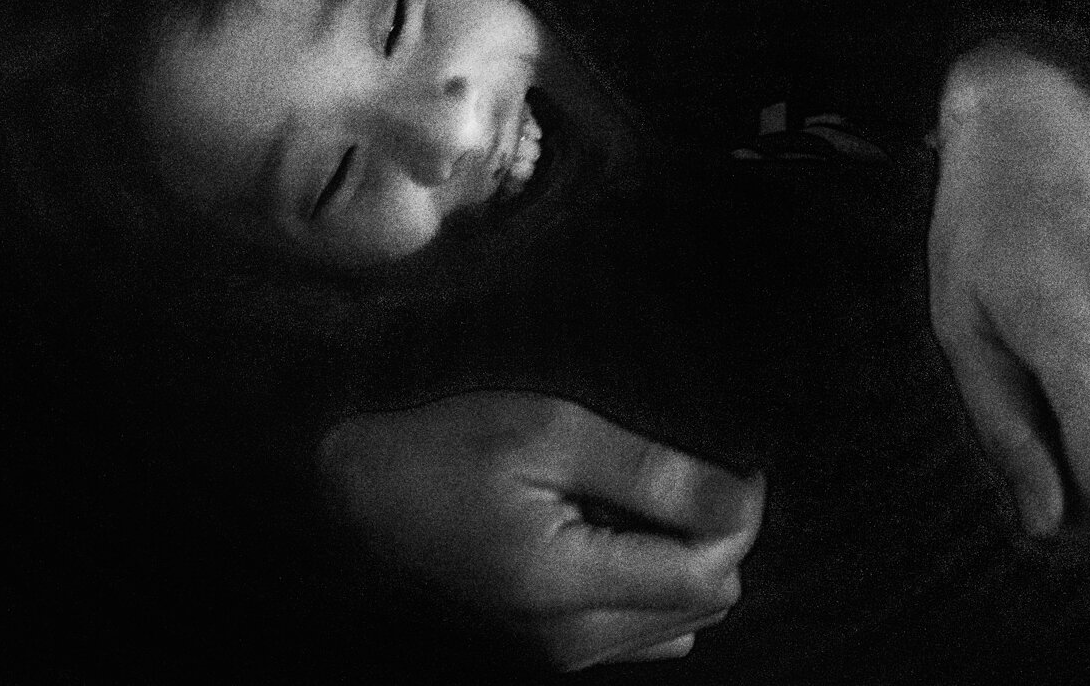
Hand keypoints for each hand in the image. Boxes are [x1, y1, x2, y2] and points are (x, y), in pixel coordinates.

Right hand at [317, 391, 763, 670]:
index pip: (713, 572)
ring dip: (671, 557)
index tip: (720, 458)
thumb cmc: (439, 453)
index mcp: (569, 587)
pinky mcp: (547, 652)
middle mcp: (570, 643)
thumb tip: (744, 500)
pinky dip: (638, 580)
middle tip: (650, 471)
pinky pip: (636, 629)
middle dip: (703, 534)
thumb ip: (652, 473)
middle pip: (706, 600)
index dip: (735, 510)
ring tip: (610, 500)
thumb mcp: (548, 432)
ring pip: (678, 618)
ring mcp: (557, 656)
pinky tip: (594, 532)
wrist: (345, 505)